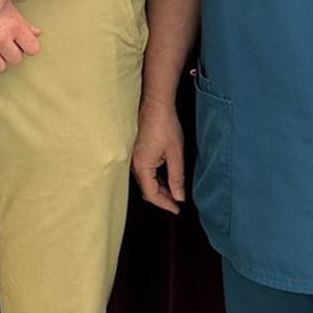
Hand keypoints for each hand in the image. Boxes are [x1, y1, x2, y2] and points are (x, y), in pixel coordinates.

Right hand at [0, 1, 41, 73]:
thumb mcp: (6, 4)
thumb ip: (23, 22)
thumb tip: (37, 33)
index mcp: (14, 25)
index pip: (33, 48)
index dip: (28, 45)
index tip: (23, 43)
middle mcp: (0, 38)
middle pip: (16, 59)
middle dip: (11, 52)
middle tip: (5, 43)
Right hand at [131, 99, 185, 213]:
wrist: (156, 103)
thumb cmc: (165, 124)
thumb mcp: (175, 154)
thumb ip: (176, 178)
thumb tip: (179, 196)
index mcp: (142, 167)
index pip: (152, 194)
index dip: (165, 204)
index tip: (177, 209)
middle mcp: (134, 164)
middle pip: (147, 189)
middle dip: (162, 198)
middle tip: (177, 202)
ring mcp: (133, 157)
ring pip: (145, 181)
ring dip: (159, 188)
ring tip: (174, 191)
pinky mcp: (136, 151)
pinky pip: (144, 171)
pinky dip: (155, 178)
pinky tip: (165, 176)